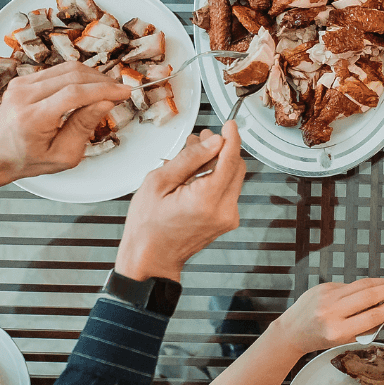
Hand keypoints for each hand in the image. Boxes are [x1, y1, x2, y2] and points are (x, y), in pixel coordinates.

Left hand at [0, 62, 132, 192]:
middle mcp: (24, 96)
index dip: (104, 90)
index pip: (74, 94)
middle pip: (73, 76)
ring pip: (67, 68)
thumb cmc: (27, 159)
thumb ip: (84, 127)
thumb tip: (105, 103)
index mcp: (32, 118)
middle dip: (102, 82)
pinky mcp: (23, 79)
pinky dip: (79, 76)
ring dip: (93, 76)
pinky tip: (90, 87)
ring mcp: (21, 84)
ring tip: (107, 89)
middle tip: (120, 91)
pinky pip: (58, 70)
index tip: (124, 92)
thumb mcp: (63, 155)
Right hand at [115, 122, 246, 282]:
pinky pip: (227, 191)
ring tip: (194, 154)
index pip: (230, 160)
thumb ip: (189, 159)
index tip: (230, 124)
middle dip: (222, 149)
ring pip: (233, 178)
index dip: (232, 138)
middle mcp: (223, 210)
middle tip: (202, 138)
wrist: (151, 260)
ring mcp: (227, 218)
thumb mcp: (158, 183)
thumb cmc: (147, 226)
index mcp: (206, 200)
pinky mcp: (226, 221)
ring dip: (218, 162)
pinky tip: (196, 173)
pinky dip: (216, 178)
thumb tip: (214, 142)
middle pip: (236, 167)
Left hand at [274, 277, 383, 354]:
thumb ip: (368, 327)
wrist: (292, 331)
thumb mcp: (344, 339)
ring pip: (361, 285)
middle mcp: (331, 312)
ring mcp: (326, 297)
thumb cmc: (316, 338)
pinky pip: (349, 285)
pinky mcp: (324, 287)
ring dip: (381, 283)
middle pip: (369, 296)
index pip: (372, 316)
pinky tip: (373, 286)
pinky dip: (364, 285)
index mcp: (337, 330)